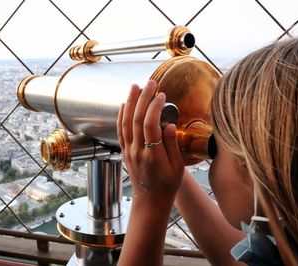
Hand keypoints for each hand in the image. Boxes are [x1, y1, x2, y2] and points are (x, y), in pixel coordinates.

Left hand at [117, 80, 184, 198]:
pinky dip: (121, 116)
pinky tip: (124, 105)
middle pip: (136, 120)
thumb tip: (169, 125)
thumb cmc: (167, 185)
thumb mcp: (177, 167)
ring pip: (126, 123)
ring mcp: (128, 151)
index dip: (155, 108)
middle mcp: (137, 151)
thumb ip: (172, 145)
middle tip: (150, 83)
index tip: (162, 95)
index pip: (150, 125)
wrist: (150, 200)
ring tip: (135, 87)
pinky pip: (120, 131)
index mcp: (152, 155)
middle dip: (142, 99)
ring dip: (130, 103)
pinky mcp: (124, 152)